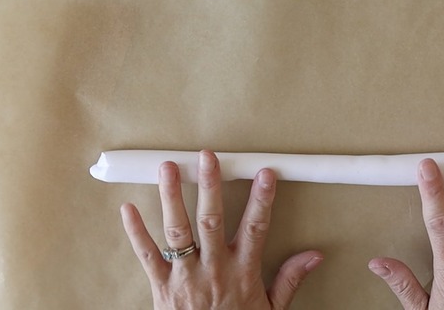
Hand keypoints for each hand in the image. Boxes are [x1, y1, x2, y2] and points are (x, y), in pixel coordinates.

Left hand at [121, 150, 322, 309]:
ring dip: (171, 198)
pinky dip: (136, 232)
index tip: (265, 173)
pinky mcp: (161, 287)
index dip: (261, 199)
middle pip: (211, 221)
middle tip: (207, 157)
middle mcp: (213, 270)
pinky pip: (147, 256)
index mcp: (242, 272)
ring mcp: (185, 277)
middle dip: (210, 186)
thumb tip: (314, 255)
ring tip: (168, 168)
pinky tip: (128, 208)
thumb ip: (289, 279)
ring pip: (177, 232)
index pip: (255, 228)